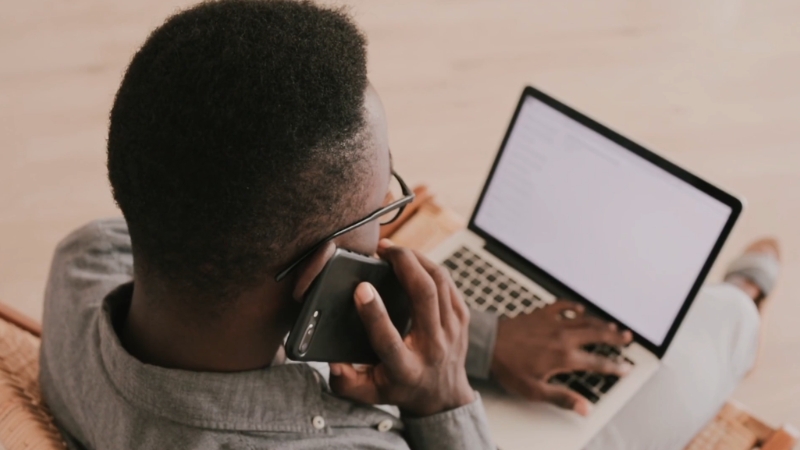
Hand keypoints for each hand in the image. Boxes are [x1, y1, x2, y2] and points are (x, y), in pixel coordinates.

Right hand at [329, 241, 474, 416]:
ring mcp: (452, 331)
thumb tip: (334, 362)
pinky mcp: (462, 318)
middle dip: (404, 264)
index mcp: (406, 368)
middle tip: (381, 249)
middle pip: (424, 296)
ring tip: (393, 249)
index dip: (374, 312)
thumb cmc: (401, 389)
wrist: (444, 397)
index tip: (361, 288)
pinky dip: (428, 265)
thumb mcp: (369, 393)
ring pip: (439, 282)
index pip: (388, 339)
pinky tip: (411, 260)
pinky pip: (447, 283)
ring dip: (416, 259)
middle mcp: (433, 347)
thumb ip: (345, 382)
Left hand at [491, 301, 632, 415]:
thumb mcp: (535, 390)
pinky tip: (580, 308)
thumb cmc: (509, 368)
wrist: (489, 344)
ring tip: (612, 326)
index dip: (614, 367)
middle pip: (597, 335)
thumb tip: (585, 408)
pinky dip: (574, 307)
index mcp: (564, 357)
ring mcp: (553, 322)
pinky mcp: (541, 313)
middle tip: (627, 338)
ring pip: (584, 320)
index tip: (626, 368)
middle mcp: (563, 337)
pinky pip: (562, 306)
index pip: (597, 363)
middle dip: (615, 337)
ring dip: (600, 323)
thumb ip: (562, 398)